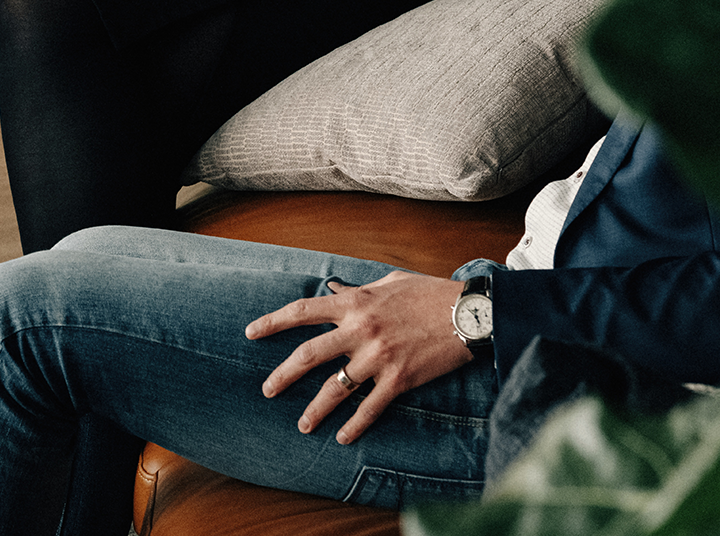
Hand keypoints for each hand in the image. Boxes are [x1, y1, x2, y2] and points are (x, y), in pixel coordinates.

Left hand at [246, 271, 471, 443]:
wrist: (468, 314)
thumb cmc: (429, 294)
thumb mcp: (389, 283)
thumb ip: (358, 291)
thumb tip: (334, 292)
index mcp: (354, 303)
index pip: (302, 311)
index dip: (272, 321)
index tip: (251, 332)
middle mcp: (360, 330)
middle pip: (308, 354)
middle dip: (283, 374)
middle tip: (267, 390)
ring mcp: (378, 356)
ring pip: (335, 388)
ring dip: (315, 409)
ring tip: (302, 425)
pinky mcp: (399, 379)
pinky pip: (370, 407)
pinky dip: (355, 425)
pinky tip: (343, 437)